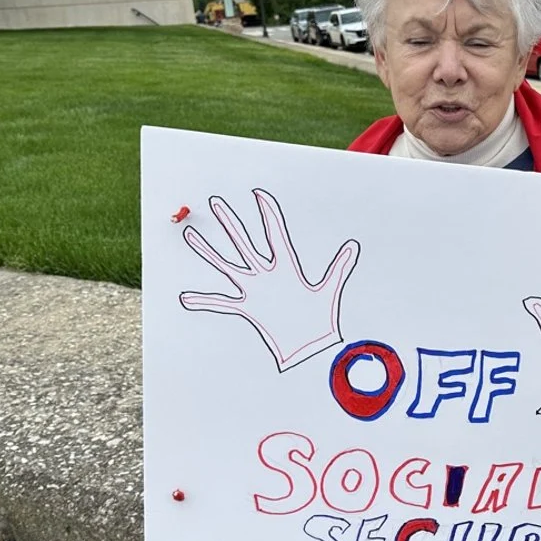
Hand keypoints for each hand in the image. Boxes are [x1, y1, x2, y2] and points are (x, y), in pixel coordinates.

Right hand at [179, 189, 359, 371]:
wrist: (311, 346)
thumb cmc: (321, 320)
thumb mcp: (330, 290)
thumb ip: (340, 267)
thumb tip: (354, 246)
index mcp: (287, 268)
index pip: (275, 234)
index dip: (268, 214)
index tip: (259, 194)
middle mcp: (267, 275)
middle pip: (244, 242)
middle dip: (230, 223)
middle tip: (216, 203)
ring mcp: (255, 290)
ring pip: (227, 265)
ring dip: (209, 251)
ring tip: (191, 234)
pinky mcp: (249, 309)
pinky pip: (222, 303)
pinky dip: (204, 301)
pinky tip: (186, 297)